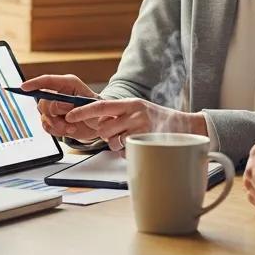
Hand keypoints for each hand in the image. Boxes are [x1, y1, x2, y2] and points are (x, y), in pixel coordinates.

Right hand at [21, 74, 100, 142]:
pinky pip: (46, 126)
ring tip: (71, 127)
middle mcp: (59, 94)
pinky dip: (56, 130)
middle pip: (44, 101)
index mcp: (68, 84)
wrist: (99, 124)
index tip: (24, 87)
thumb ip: (76, 103)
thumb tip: (60, 107)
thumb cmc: (97, 109)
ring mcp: (55, 107)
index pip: (48, 81)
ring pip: (44, 115)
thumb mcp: (91, 104)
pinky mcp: (53, 120)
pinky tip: (67, 130)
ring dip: (57, 124)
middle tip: (68, 119)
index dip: (34, 83)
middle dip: (54, 113)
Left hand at [64, 98, 206, 152]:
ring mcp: (140, 127)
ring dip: (118, 144)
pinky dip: (128, 151)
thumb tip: (99, 122)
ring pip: (113, 141)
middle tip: (120, 133)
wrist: (185, 126)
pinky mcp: (144, 140)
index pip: (101, 105)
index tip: (69, 115)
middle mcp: (134, 112)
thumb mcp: (138, 110)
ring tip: (133, 138)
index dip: (83, 111)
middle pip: (104, 127)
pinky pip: (125, 150)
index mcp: (131, 103)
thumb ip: (120, 114)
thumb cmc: (158, 120)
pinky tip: (140, 143)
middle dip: (106, 134)